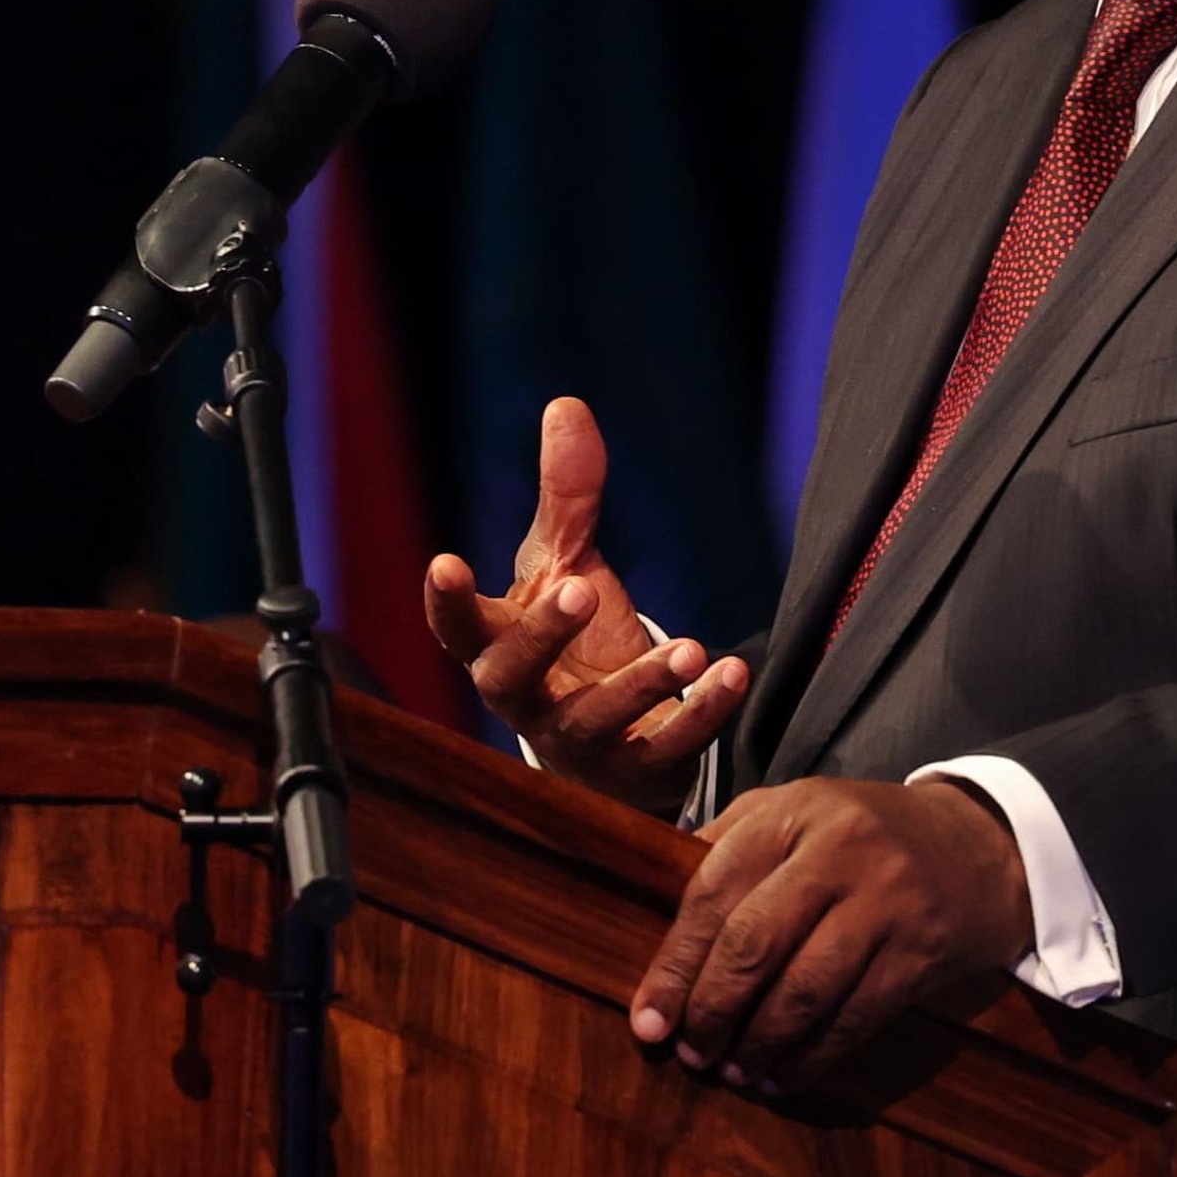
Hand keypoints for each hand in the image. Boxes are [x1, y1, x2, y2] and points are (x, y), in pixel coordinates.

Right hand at [425, 396, 746, 816]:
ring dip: (641, 683)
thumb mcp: (567, 564)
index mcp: (499, 648)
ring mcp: (580, 742)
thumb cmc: (576, 642)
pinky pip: (666, 748)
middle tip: (578, 589)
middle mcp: (527, 701)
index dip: (447, 601)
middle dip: (543, 635)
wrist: (614, 741)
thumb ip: (567, 496)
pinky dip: (701, 712)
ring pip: (596, 721)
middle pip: (512, 677)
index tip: (445, 562)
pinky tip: (730, 674)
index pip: (458, 628)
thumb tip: (567, 406)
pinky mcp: (635, 770)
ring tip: (689, 648)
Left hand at [628, 777, 1032, 1090]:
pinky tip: (781, 1074)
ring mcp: (885, 904)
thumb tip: (657, 924)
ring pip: (804, 991)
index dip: (675, 964)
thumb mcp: (794, 812)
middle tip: (689, 1052)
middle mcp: (839, 852)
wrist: (977, 845)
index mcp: (792, 813)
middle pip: (754, 944)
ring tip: (732, 1070)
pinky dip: (810, 1057)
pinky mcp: (919, 954)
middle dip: (711, 1010)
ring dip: (758, 1043)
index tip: (649, 1018)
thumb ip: (727, 849)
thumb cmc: (860, 835)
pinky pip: (853, 1018)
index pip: (715, 893)